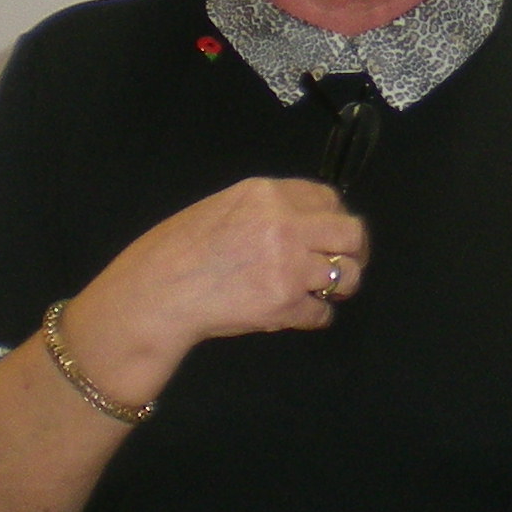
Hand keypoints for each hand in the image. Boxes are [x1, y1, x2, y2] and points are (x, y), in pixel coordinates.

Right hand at [72, 175, 366, 386]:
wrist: (158, 292)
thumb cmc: (180, 250)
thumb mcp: (224, 207)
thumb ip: (267, 209)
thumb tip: (305, 220)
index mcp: (268, 194)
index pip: (328, 198)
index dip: (334, 218)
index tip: (330, 233)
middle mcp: (286, 224)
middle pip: (352, 233)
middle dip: (354, 250)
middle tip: (343, 263)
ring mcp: (290, 266)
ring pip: (348, 275)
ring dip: (340, 286)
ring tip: (324, 291)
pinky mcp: (286, 304)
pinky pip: (322, 313)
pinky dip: (314, 316)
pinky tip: (297, 313)